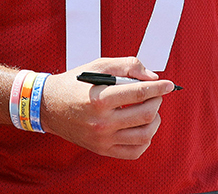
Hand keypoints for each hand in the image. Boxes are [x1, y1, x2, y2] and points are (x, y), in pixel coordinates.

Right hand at [41, 57, 175, 158]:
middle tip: (155, 95)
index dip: (159, 88)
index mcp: (100, 99)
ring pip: (145, 135)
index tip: (169, 85)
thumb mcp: (99, 66)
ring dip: (155, 120)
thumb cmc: (74, 84)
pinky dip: (145, 140)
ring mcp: (102, 139)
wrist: (48, 106)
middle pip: (146, 115)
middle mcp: (102, 122)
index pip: (140, 93)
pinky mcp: (102, 149)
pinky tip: (141, 127)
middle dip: (157, 101)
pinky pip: (134, 151)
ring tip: (149, 110)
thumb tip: (152, 77)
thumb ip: (128, 66)